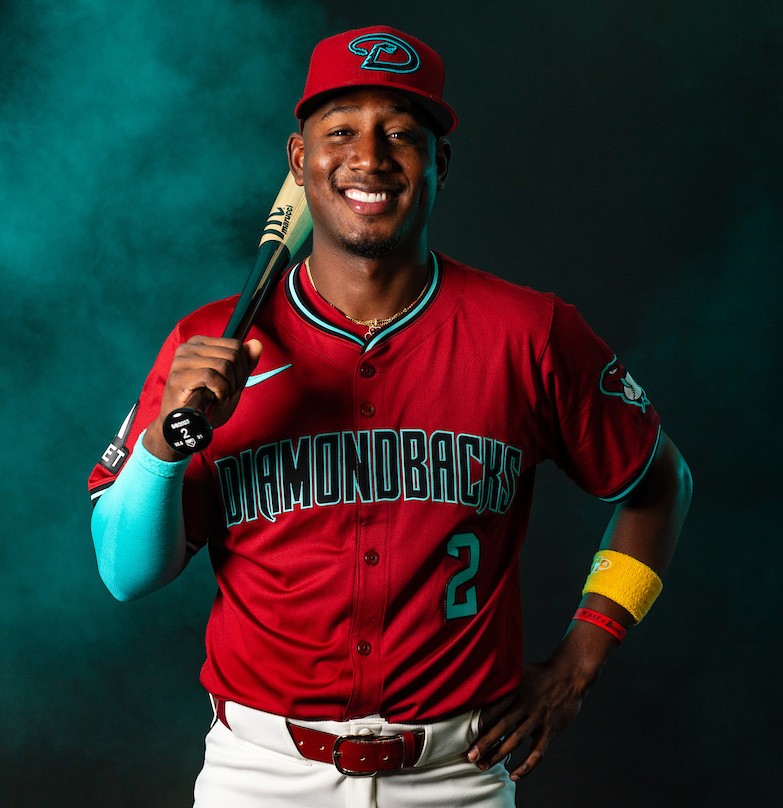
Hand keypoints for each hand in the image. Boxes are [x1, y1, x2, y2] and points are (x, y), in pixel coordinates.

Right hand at [144, 336, 261, 459]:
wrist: (184, 426)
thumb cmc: (206, 404)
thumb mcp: (231, 382)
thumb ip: (245, 363)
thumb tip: (258, 344)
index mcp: (199, 343)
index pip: (235, 345)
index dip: (242, 368)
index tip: (232, 384)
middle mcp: (188, 347)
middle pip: (232, 355)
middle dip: (237, 379)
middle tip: (225, 394)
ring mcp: (181, 360)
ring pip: (224, 365)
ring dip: (229, 388)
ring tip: (219, 398)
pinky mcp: (179, 376)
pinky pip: (212, 377)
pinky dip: (221, 392)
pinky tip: (214, 401)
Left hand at [467, 627, 610, 779]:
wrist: (569, 675)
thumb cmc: (540, 673)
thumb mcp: (519, 671)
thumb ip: (502, 681)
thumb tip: (481, 681)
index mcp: (514, 690)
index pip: (494, 708)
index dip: (479, 722)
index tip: (464, 734)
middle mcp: (524, 704)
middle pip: (501, 726)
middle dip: (484, 743)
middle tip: (470, 757)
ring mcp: (537, 717)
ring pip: (515, 740)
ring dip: (499, 755)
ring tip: (484, 766)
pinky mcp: (550, 728)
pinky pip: (537, 751)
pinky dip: (526, 765)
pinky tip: (514, 775)